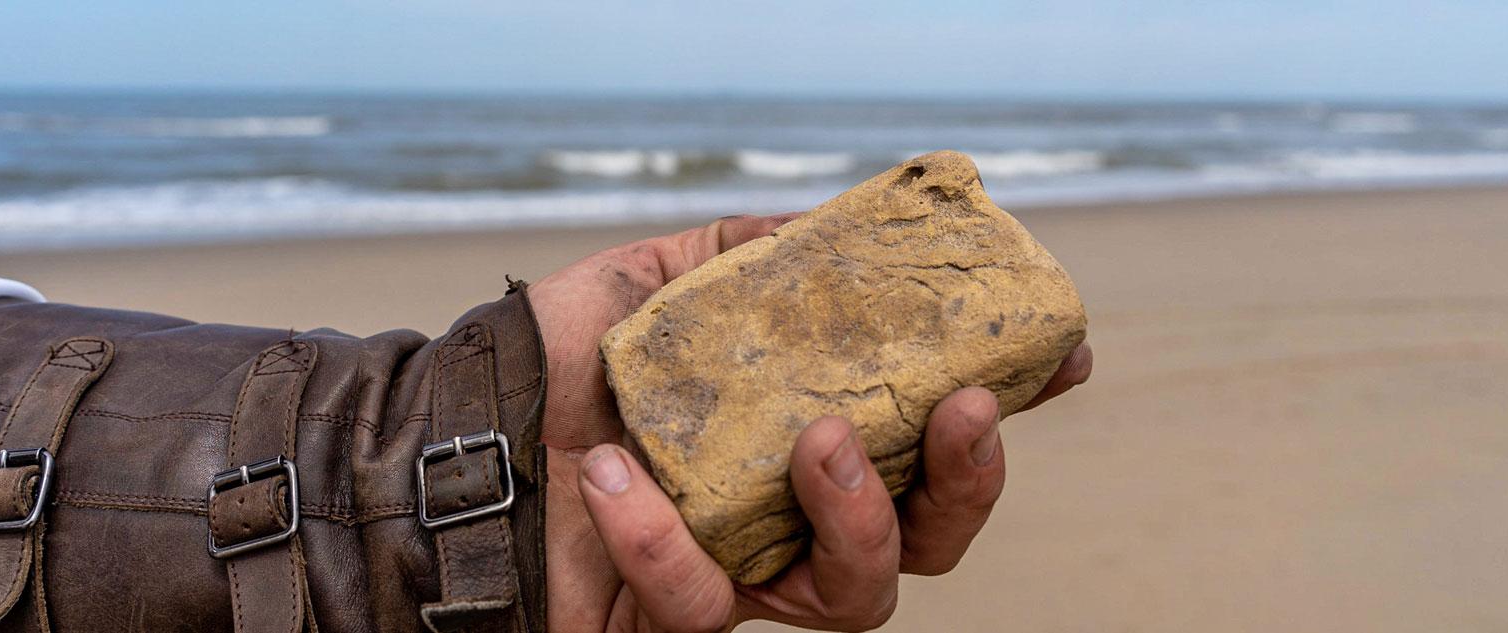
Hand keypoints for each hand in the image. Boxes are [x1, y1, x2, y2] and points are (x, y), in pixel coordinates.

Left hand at [528, 214, 1093, 631]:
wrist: (446, 437)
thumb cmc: (551, 366)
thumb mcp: (649, 279)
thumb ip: (739, 254)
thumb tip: (821, 233)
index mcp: (801, 437)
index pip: (927, 438)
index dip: (1002, 410)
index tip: (1061, 359)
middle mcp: (789, 518)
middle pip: (926, 539)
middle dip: (968, 482)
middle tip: (963, 409)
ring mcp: (740, 577)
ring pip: (859, 595)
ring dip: (858, 516)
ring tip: (818, 438)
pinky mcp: (675, 622)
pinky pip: (702, 605)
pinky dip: (663, 539)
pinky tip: (624, 477)